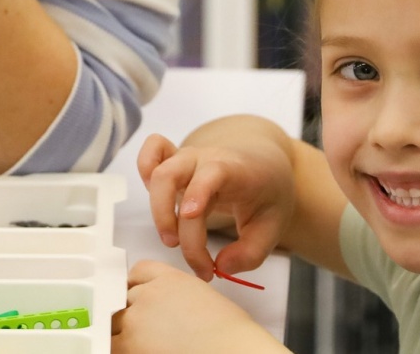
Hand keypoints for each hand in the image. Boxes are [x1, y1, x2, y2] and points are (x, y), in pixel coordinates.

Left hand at [111, 260, 282, 353]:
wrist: (232, 351)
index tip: (136, 295)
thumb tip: (166, 310)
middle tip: (143, 328)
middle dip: (130, 310)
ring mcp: (136, 319)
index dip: (137, 286)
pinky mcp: (128, 344)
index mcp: (171, 279)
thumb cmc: (229, 336)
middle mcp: (149, 294)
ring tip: (141, 343)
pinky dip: (120, 348)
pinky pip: (111, 344)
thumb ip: (177, 295)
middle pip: (123, 296)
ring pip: (114, 320)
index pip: (139, 271)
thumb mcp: (204, 299)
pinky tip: (136, 351)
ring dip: (122, 331)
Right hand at [138, 127, 295, 281]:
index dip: (197, 192)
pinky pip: (152, 151)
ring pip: (156, 171)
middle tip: (180, 249)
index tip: (190, 217)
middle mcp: (206, 159)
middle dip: (166, 215)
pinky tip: (156, 199)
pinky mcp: (175, 161)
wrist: (266, 164)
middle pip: (170, 175)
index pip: (211, 174)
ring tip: (171, 239)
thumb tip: (220, 267)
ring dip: (156, 209)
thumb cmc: (267, 194)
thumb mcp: (274, 227)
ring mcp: (188, 158)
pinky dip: (145, 168)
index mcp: (235, 170)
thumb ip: (250, 254)